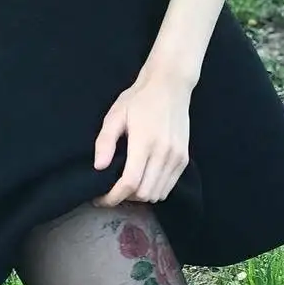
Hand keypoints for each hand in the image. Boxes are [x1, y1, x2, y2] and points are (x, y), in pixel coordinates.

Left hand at [92, 70, 192, 206]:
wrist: (170, 85)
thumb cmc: (139, 98)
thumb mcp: (116, 114)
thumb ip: (106, 141)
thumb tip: (98, 167)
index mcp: (144, 141)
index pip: (130, 182)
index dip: (113, 197)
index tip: (99, 199)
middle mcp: (164, 152)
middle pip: (144, 193)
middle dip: (124, 197)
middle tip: (111, 189)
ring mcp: (177, 157)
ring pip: (157, 194)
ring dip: (140, 196)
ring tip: (127, 184)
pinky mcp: (184, 159)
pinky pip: (169, 187)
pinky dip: (154, 189)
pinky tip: (144, 178)